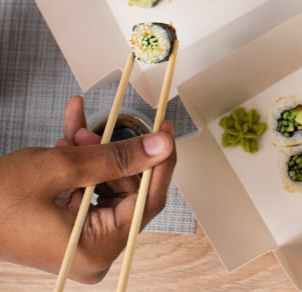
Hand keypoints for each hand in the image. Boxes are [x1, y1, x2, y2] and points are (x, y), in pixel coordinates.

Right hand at [0, 96, 175, 283]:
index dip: (160, 160)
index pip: (148, 199)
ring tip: (74, 132)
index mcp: (98, 248)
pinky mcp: (68, 227)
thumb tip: (160, 146)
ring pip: (107, 183)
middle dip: (115, 152)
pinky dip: (79, 161)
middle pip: (129, 190)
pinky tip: (70, 131)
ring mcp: (81, 240)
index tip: (164, 129)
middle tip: (103, 126)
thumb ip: (116, 156)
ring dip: (94, 152)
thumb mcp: (62, 168)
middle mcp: (94, 250)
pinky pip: (86, 187)